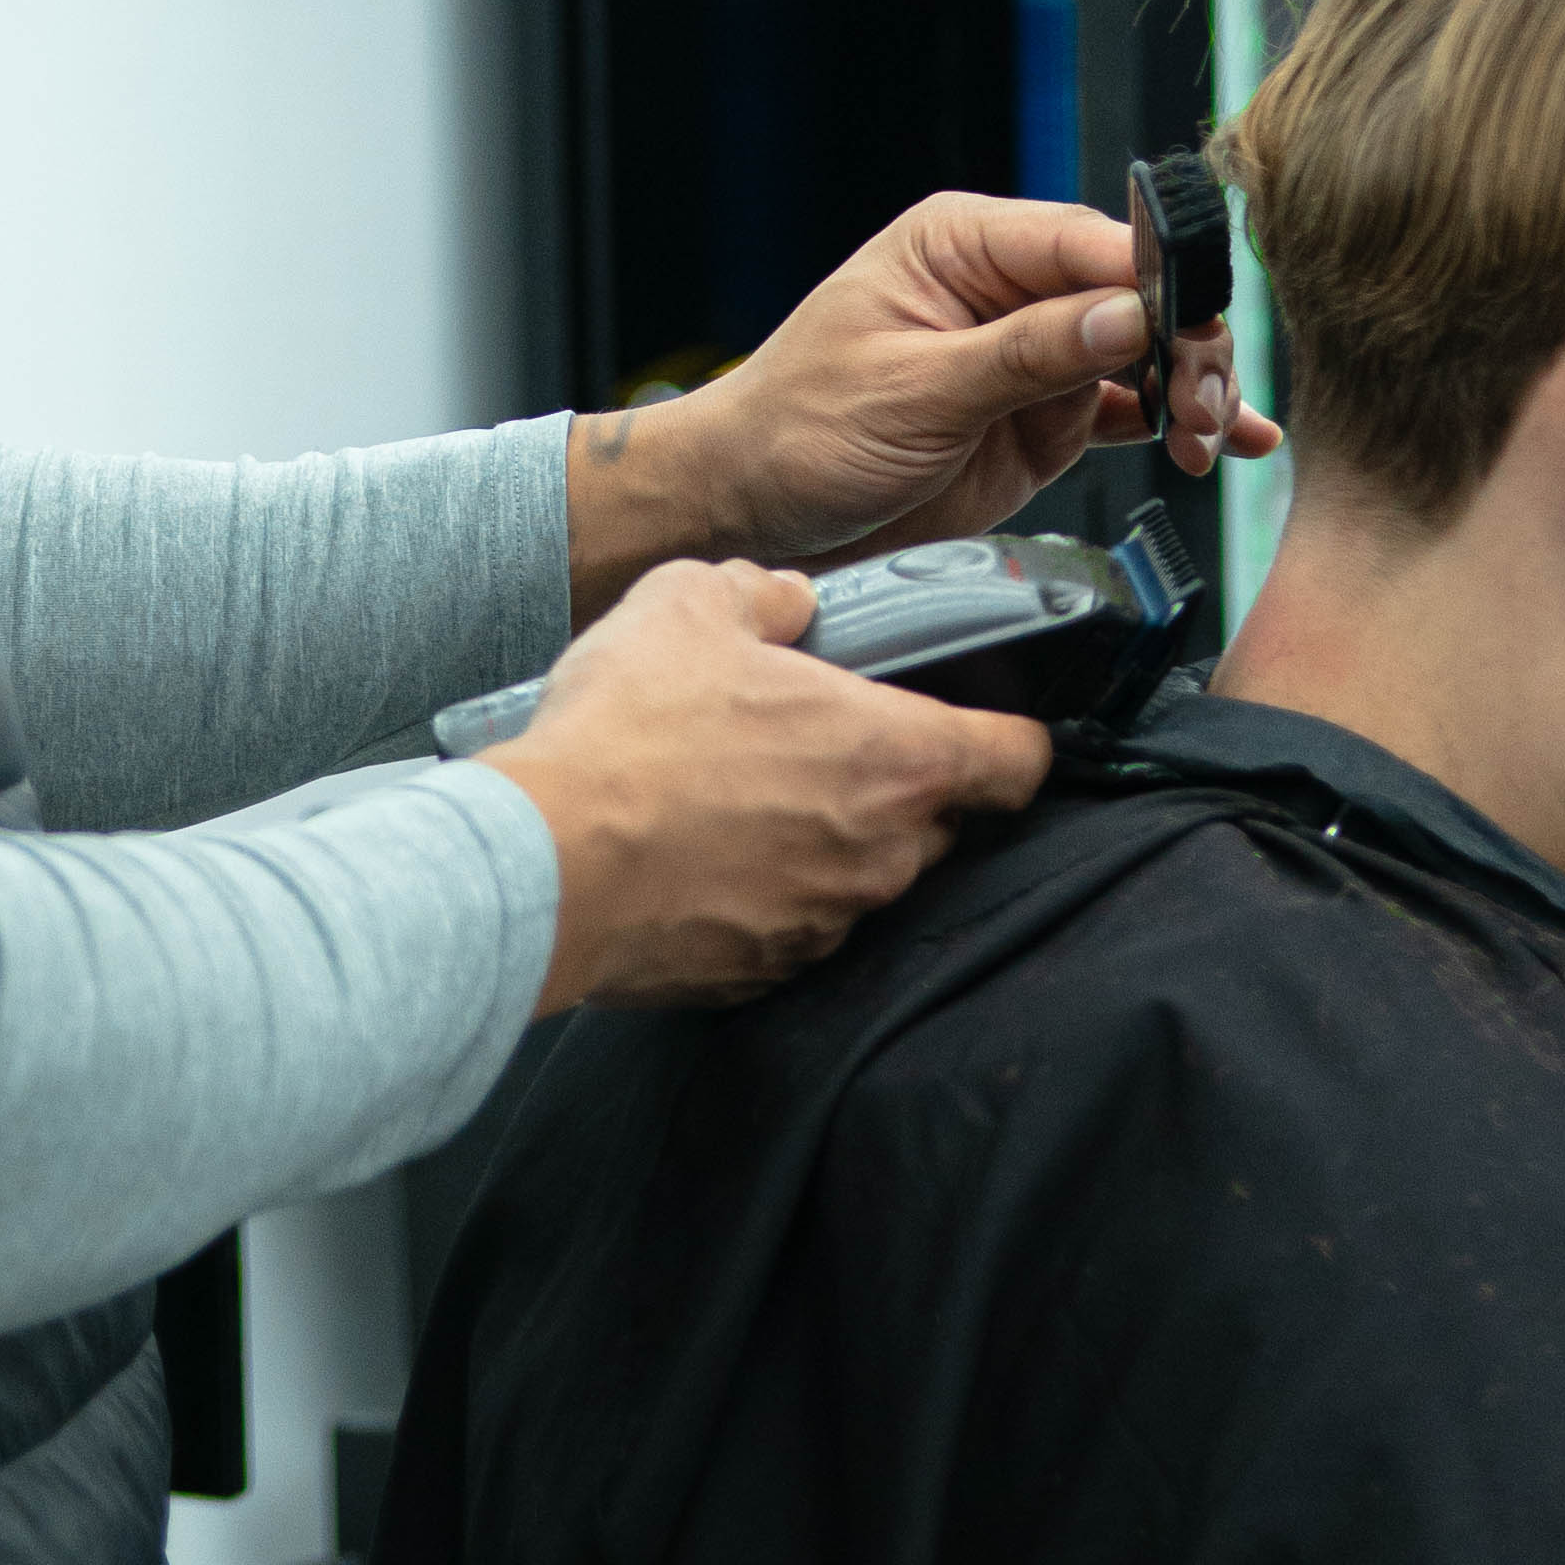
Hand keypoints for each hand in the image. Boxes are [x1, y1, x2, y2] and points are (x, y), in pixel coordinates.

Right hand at [488, 557, 1050, 1006]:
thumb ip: (762, 591)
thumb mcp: (692, 602)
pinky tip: (706, 853)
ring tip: (745, 795)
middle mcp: (880, 853)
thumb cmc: (632, 730)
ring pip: (862, 875)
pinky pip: (795, 925)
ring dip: (826, 839)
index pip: (1018, 761)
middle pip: (937, 820)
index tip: (994, 725)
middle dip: (897, 784)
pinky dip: (768, 892)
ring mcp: (826, 923)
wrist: (546, 862)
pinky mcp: (766, 973)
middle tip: (823, 742)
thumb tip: (787, 601)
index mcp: (893, 757)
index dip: (1016, 737)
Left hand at [570, 193, 1279, 610]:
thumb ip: (1024, 354)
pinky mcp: (1038, 420)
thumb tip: (1125, 316)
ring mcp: (1027, 356)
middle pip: (1131, 294)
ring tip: (1207, 436)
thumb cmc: (802, 428)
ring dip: (1189, 388)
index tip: (1192, 331)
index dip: (1153, 283)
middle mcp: (1005, 287)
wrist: (756, 509)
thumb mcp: (913, 389)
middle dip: (1182, 342)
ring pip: (1142, 352)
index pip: (1086, 243)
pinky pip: (1125, 408)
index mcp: (964, 244)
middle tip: (1200, 402)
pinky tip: (1224, 441)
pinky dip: (1176, 422)